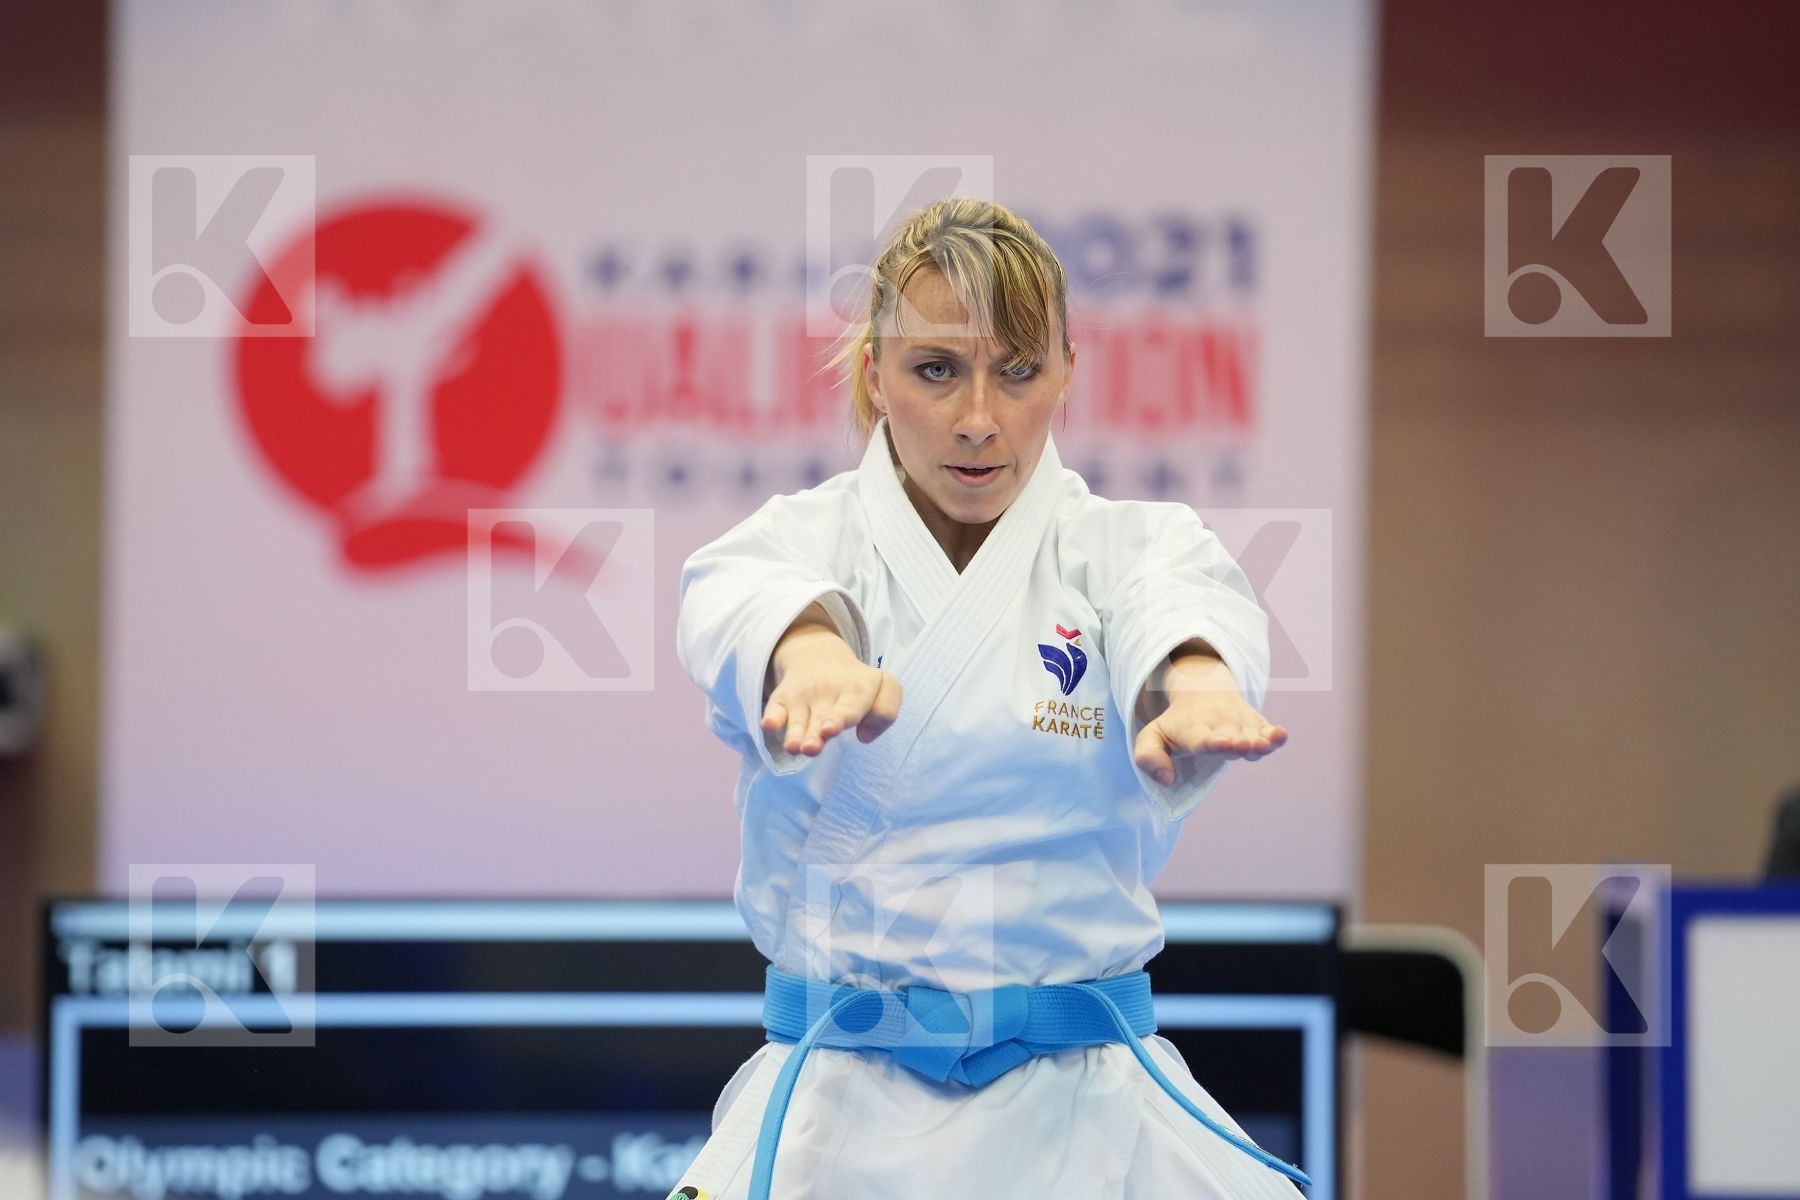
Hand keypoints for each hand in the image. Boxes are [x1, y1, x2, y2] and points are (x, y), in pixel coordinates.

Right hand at [762, 612, 902, 755]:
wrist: (819, 655)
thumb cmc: (857, 684)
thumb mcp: (884, 687)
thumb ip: (885, 712)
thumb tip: (864, 736)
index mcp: (855, 692)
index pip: (850, 707)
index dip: (840, 718)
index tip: (830, 730)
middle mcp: (827, 695)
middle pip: (822, 717)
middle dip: (816, 733)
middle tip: (812, 747)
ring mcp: (803, 698)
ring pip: (798, 720)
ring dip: (794, 734)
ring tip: (793, 747)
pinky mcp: (783, 700)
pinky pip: (774, 709)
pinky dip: (771, 718)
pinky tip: (768, 725)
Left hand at [1132, 652, 1287, 785]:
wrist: (1203, 691)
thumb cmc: (1177, 724)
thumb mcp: (1152, 736)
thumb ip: (1149, 758)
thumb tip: (1167, 780)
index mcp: (1192, 730)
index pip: (1201, 738)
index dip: (1211, 742)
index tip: (1218, 743)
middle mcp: (1219, 726)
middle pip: (1230, 738)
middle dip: (1235, 743)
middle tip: (1239, 746)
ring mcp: (1239, 724)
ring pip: (1251, 736)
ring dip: (1258, 742)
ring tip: (1262, 745)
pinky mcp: (1256, 724)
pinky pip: (1267, 729)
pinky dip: (1275, 734)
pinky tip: (1282, 734)